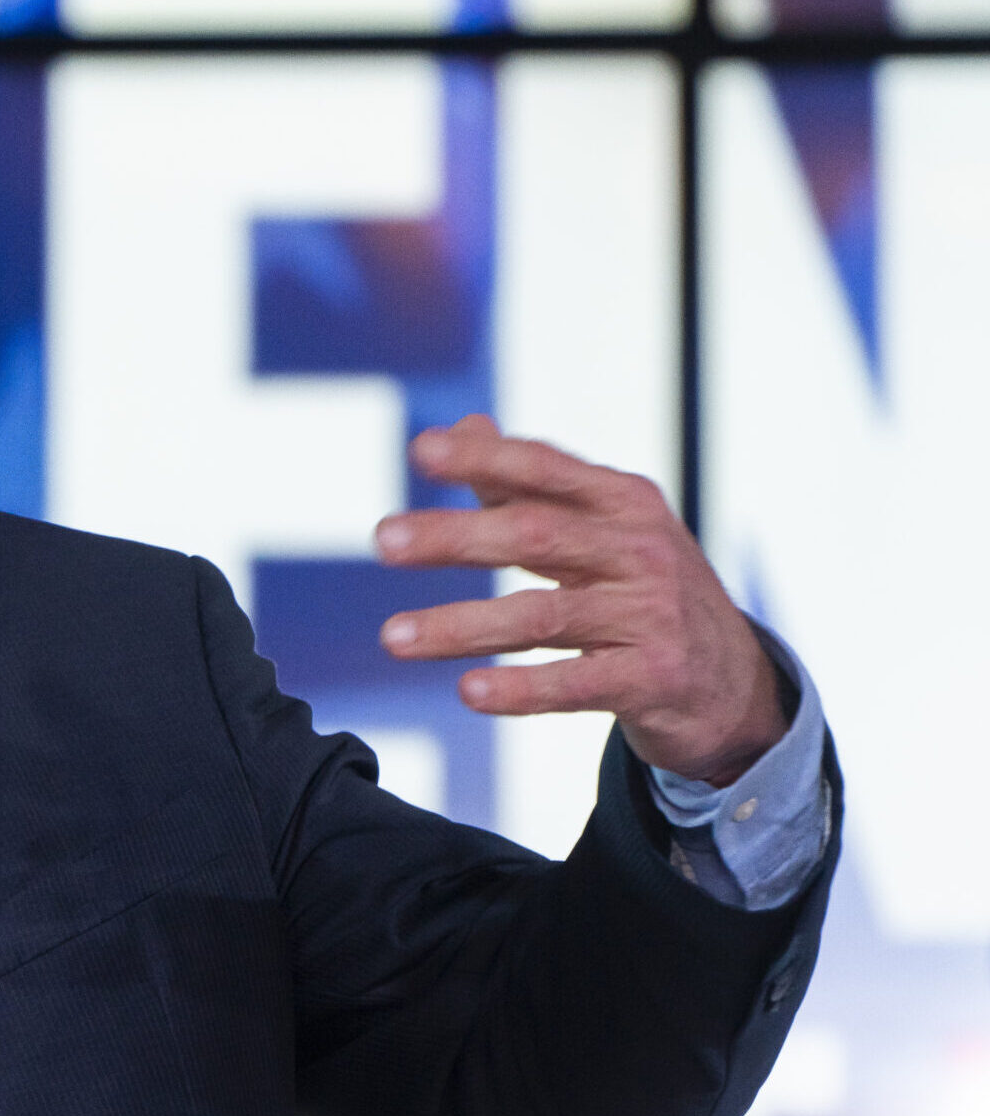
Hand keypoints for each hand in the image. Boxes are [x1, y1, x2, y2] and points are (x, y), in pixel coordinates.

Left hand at [373, 415, 783, 786]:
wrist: (733, 682)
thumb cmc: (644, 590)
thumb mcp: (603, 528)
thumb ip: (528, 483)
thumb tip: (463, 425)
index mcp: (623, 502)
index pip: (545, 469)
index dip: (484, 458)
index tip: (420, 451)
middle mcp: (640, 551)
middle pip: (535, 535)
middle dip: (455, 536)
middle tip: (383, 540)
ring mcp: (650, 616)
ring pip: (542, 616)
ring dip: (461, 626)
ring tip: (393, 637)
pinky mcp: (653, 678)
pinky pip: (576, 684)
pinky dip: (520, 688)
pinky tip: (467, 690)